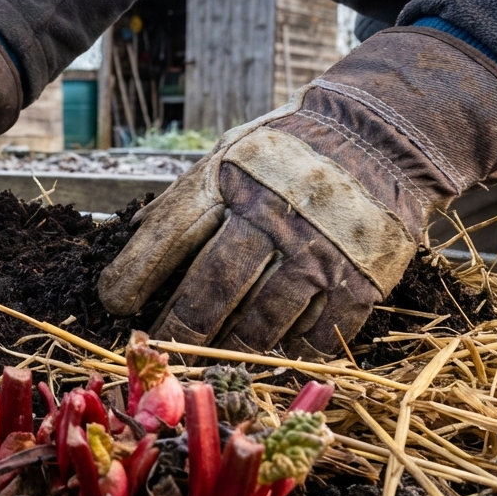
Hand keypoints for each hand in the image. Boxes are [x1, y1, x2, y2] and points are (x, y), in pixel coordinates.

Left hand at [98, 27, 496, 358]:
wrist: (383, 136)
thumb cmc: (286, 153)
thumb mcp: (230, 153)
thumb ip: (188, 197)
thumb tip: (133, 240)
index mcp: (232, 177)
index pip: (170, 235)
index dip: (135, 275)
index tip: (114, 304)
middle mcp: (275, 213)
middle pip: (213, 288)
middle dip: (179, 327)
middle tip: (159, 349)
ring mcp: (322, 249)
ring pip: (262, 321)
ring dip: (229, 348)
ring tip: (209, 359)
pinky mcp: (362, 279)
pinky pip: (316, 334)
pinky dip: (288, 352)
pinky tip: (269, 355)